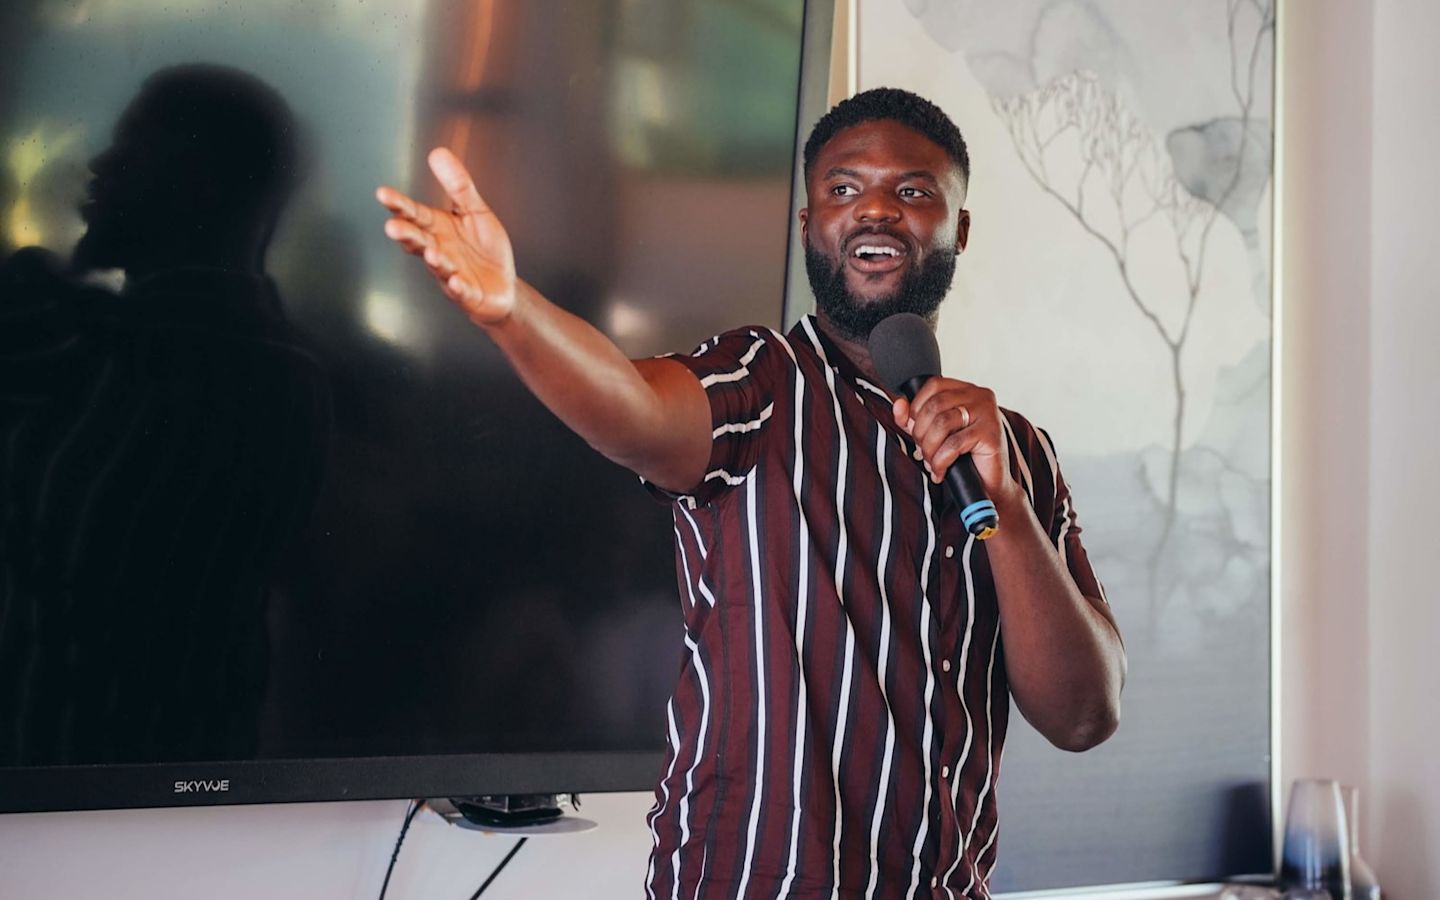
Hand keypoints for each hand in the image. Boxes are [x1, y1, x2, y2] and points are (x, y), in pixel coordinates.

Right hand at [376, 148, 516, 324]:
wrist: (503, 285)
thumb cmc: (484, 249)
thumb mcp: (474, 210)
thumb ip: (458, 185)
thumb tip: (438, 153)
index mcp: (437, 228)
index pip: (414, 214)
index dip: (399, 205)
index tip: (383, 193)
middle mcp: (438, 250)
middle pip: (418, 241)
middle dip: (405, 234)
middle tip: (393, 226)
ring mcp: (450, 273)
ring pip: (437, 266)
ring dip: (433, 259)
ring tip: (431, 252)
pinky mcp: (467, 293)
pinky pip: (460, 291)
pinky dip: (457, 287)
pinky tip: (456, 281)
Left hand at [891, 377, 1011, 495]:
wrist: (988, 484)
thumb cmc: (962, 456)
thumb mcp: (933, 433)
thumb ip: (913, 418)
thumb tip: (898, 404)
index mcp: (966, 390)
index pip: (934, 385)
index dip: (917, 407)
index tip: (915, 429)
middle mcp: (979, 396)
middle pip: (935, 405)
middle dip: (921, 432)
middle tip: (922, 452)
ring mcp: (987, 413)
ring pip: (942, 423)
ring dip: (929, 448)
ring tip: (931, 463)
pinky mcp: (990, 433)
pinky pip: (953, 444)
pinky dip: (940, 461)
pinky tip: (940, 472)